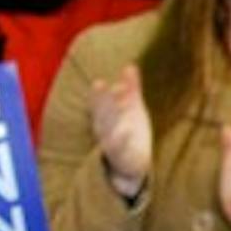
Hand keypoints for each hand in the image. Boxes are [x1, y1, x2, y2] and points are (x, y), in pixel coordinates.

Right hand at [88, 64, 151, 195]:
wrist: (130, 166)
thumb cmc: (130, 131)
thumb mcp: (132, 108)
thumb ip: (131, 87)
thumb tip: (131, 65)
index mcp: (106, 116)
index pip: (99, 104)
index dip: (98, 95)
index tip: (99, 83)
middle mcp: (105, 128)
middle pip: (103, 114)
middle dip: (102, 103)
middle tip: (101, 90)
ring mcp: (111, 142)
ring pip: (109, 129)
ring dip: (111, 118)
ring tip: (117, 108)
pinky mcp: (122, 155)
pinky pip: (120, 148)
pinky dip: (122, 140)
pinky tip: (127, 131)